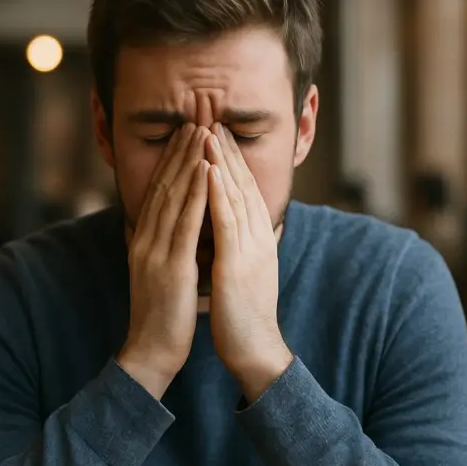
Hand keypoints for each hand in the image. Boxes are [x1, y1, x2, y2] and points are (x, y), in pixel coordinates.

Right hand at [118, 124, 210, 398]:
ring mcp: (156, 251)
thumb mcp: (161, 275)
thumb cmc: (164, 318)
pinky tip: (205, 171)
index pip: (159, 191)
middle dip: (180, 150)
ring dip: (188, 161)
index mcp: (144, 241)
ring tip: (202, 132)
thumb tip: (178, 232)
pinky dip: (195, 193)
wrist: (151, 352)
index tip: (186, 134)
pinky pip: (185, 223)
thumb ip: (166, 249)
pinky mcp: (170, 266)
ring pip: (173, 196)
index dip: (172, 160)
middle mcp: (146, 240)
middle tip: (195, 119)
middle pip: (163, 185)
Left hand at [205, 124, 292, 400]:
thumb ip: (236, 247)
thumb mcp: (242, 272)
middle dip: (227, 149)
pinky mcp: (238, 262)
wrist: (254, 349)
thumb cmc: (242, 315)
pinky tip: (211, 170)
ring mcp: (250, 248)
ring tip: (210, 130)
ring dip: (223, 160)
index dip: (232, 159)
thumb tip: (225, 231)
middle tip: (214, 116)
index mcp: (256, 239)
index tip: (218, 132)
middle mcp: (257, 237)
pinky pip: (228, 221)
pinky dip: (219, 192)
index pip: (244, 189)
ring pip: (236, 194)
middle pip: (243, 183)